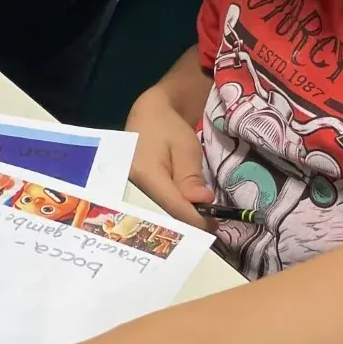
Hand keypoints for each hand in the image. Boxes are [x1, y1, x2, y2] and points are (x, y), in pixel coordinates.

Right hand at [127, 87, 213, 226]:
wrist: (149, 117)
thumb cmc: (168, 128)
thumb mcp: (186, 148)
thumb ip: (191, 177)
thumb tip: (202, 202)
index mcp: (145, 174)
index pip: (172, 205)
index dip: (194, 219)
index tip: (213, 226)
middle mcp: (131, 188)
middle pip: (163, 216)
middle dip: (187, 223)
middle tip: (209, 225)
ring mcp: (129, 193)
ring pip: (158, 216)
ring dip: (180, 220)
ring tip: (201, 220)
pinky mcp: (132, 195)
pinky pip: (154, 210)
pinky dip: (172, 213)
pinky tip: (187, 213)